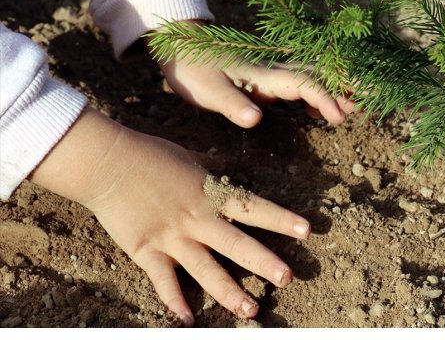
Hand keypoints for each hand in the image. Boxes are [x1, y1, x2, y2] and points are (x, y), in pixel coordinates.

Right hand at [29, 107, 310, 325]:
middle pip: (237, 244)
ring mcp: (173, 238)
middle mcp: (197, 219)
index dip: (281, 220)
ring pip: (206, 270)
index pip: (253, 209)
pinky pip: (164, 281)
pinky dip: (175, 301)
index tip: (306, 231)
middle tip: (287, 278)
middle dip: (263, 262)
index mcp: (211, 194)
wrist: (107, 163)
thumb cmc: (150, 155)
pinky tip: (188, 320)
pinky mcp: (147, 251)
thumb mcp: (191, 158)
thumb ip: (215, 168)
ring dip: (229, 293)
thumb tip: (234, 166)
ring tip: (251, 310)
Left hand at [155, 20, 354, 127]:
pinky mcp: (268, 77)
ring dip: (335, 88)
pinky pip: (302, 82)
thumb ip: (232, 104)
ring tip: (356, 104)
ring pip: (313, 76)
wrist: (182, 47)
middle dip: (343, 88)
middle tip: (365, 103)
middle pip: (318, 75)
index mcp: (263, 75)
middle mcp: (274, 70)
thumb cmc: (194, 70)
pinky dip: (319, 92)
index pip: (303, 83)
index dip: (323, 98)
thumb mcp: (207, 90)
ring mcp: (273, 72)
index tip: (338, 116)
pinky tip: (319, 110)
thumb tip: (255, 119)